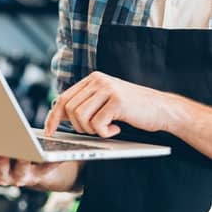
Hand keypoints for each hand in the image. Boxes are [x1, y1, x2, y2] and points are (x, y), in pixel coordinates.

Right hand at [0, 144, 83, 190]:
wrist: (36, 166)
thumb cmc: (7, 151)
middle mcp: (6, 176)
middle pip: (1, 172)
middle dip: (0, 162)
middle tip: (2, 151)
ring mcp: (24, 176)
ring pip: (22, 172)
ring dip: (22, 163)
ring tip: (26, 151)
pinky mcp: (43, 172)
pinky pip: (48, 169)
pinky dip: (53, 162)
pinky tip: (58, 154)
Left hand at [45, 71, 168, 137]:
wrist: (161, 108)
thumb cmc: (132, 109)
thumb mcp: (105, 100)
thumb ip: (86, 102)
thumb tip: (59, 116)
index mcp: (92, 79)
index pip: (64, 97)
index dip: (54, 116)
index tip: (50, 131)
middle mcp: (97, 80)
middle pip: (69, 109)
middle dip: (77, 127)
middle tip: (95, 130)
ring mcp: (107, 89)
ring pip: (80, 117)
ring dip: (91, 130)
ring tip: (106, 128)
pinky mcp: (117, 101)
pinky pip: (97, 124)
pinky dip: (105, 133)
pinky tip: (116, 129)